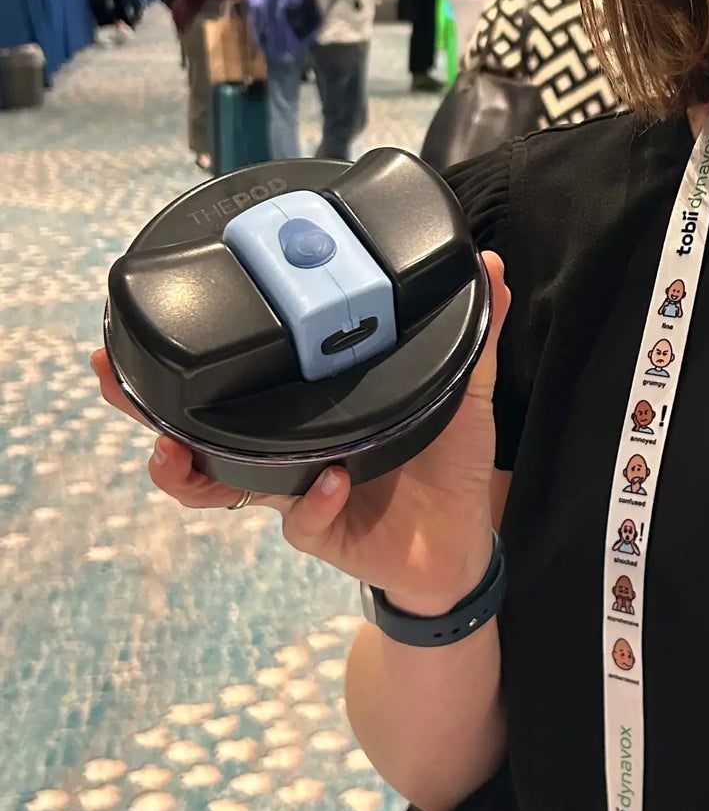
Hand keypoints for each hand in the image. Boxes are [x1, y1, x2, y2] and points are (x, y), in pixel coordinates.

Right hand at [93, 252, 510, 615]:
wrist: (463, 546)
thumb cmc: (447, 466)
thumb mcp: (464, 391)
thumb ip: (474, 333)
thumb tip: (492, 265)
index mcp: (309, 412)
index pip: (238, 381)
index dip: (191, 357)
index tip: (151, 320)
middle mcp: (287, 451)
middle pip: (192, 429)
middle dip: (145, 406)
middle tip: (115, 376)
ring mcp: (295, 493)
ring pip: (213, 485)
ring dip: (185, 470)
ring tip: (173, 451)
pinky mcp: (321, 532)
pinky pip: (299, 519)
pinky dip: (314, 499)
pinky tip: (331, 480)